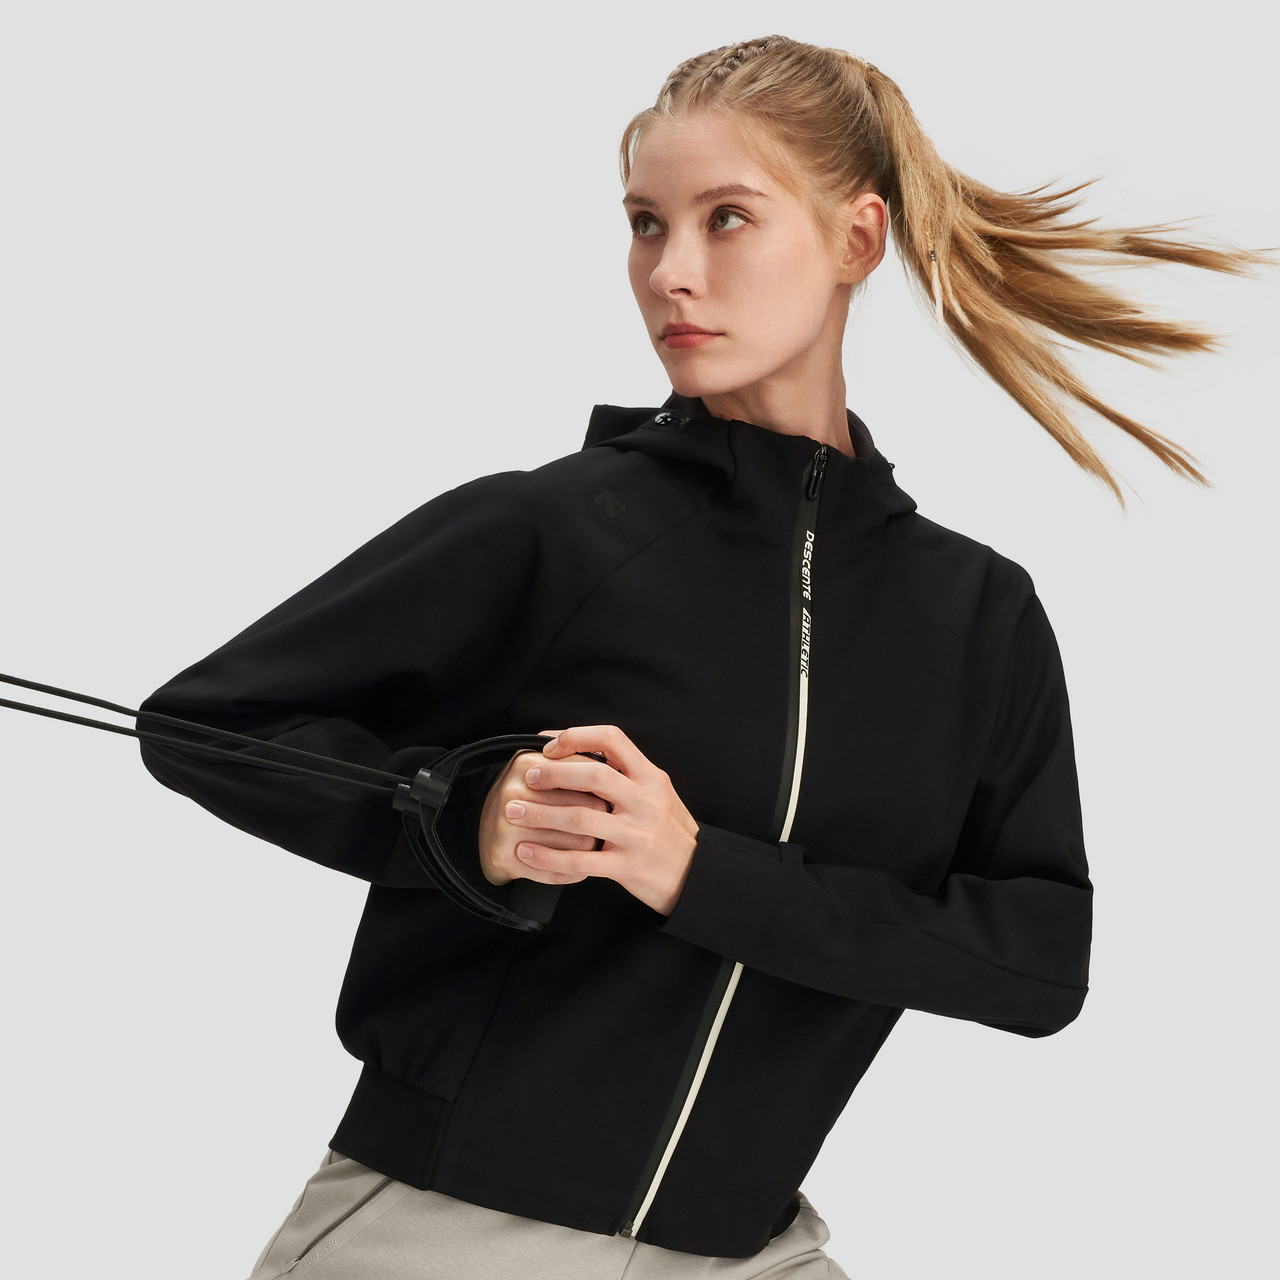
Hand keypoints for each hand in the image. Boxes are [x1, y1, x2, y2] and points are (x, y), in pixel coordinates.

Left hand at [503, 724, 698, 916]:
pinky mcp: (626, 867)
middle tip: (527, 777)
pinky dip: (547, 856)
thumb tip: (580, 752)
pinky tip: (526, 852)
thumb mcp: (659, 793)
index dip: (576, 736)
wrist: (697, 876)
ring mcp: (636, 835)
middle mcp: (645, 802)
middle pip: (593, 775)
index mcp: (651, 777)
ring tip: (513, 812)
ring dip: (540, 814)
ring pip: (581, 818)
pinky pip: (579, 861)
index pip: (612, 739)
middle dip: (553, 773)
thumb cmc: (671, 832)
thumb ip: (627, 774)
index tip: (549, 745)